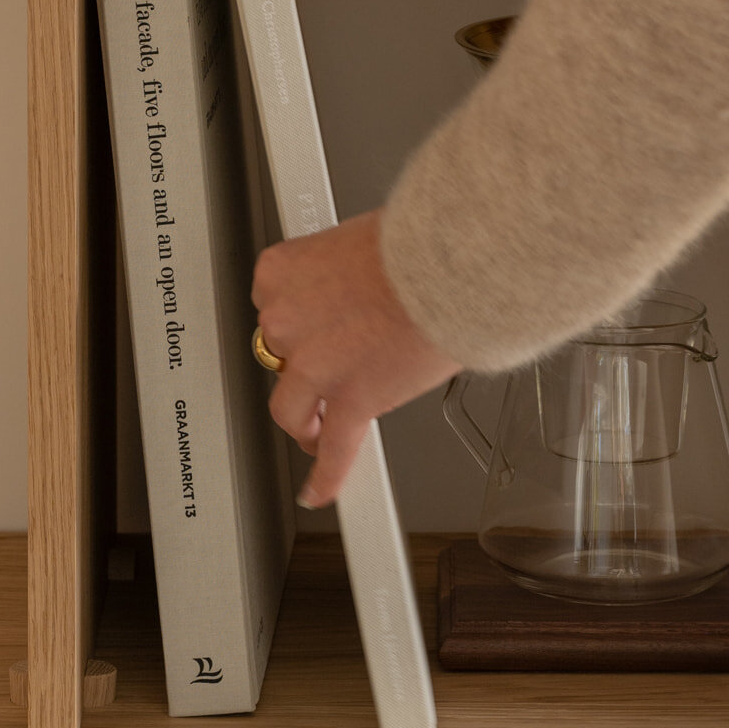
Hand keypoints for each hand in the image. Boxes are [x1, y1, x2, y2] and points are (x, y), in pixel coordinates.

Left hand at [251, 210, 459, 507]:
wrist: (456, 264)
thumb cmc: (422, 245)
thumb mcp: (364, 239)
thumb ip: (348, 269)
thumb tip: (362, 282)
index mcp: (285, 271)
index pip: (272, 304)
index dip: (301, 319)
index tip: (314, 325)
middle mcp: (289, 320)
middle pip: (281, 355)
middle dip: (307, 361)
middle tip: (335, 358)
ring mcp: (316, 367)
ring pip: (292, 408)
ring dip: (304, 420)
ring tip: (315, 428)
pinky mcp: (352, 401)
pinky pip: (333, 449)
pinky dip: (326, 475)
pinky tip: (320, 489)